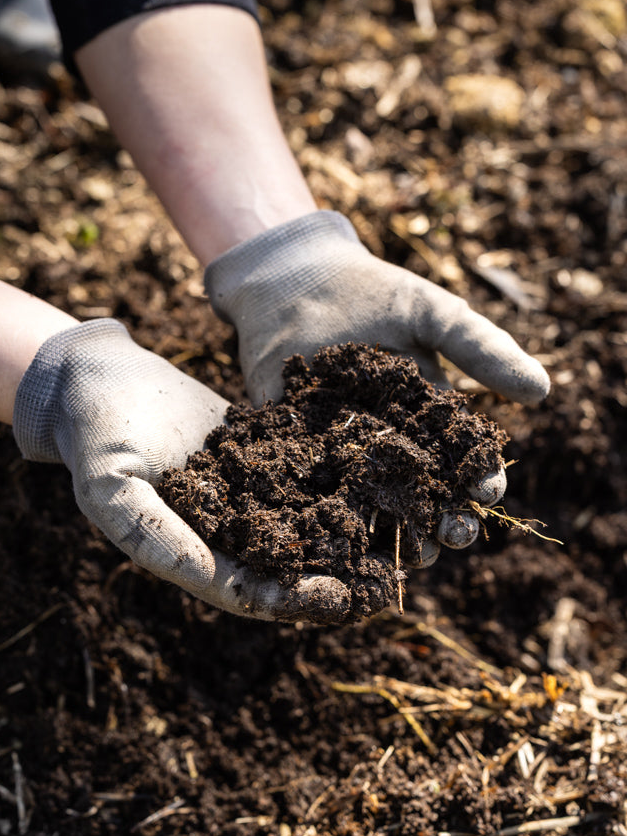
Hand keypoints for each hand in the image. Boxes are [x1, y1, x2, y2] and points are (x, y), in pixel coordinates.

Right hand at [12, 319, 353, 621]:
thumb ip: (154, 535)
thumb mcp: (112, 489)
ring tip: (394, 535)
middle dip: (332, 574)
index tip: (335, 598)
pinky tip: (377, 472)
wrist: (101, 377)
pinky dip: (336, 477)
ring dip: (344, 532)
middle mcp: (223, 529)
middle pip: (285, 564)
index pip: (245, 590)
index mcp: (189, 552)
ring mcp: (244, 489)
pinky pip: (301, 469)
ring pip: (301, 520)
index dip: (290, 599)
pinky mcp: (259, 449)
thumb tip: (209, 577)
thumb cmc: (97, 435)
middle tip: (382, 580)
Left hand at [205, 211, 549, 565]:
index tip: (488, 494)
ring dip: (393, 535)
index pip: (462, 462)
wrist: (297, 280)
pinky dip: (326, 515)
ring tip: (408, 555)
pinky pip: (313, 491)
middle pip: (422, 496)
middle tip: (454, 537)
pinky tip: (340, 536)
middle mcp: (389, 447)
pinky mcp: (295, 452)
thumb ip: (480, 350)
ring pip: (373, 506)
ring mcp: (341, 454)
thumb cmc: (373, 294)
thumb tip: (541, 390)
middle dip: (443, 521)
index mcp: (429, 421)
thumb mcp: (432, 315)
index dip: (478, 481)